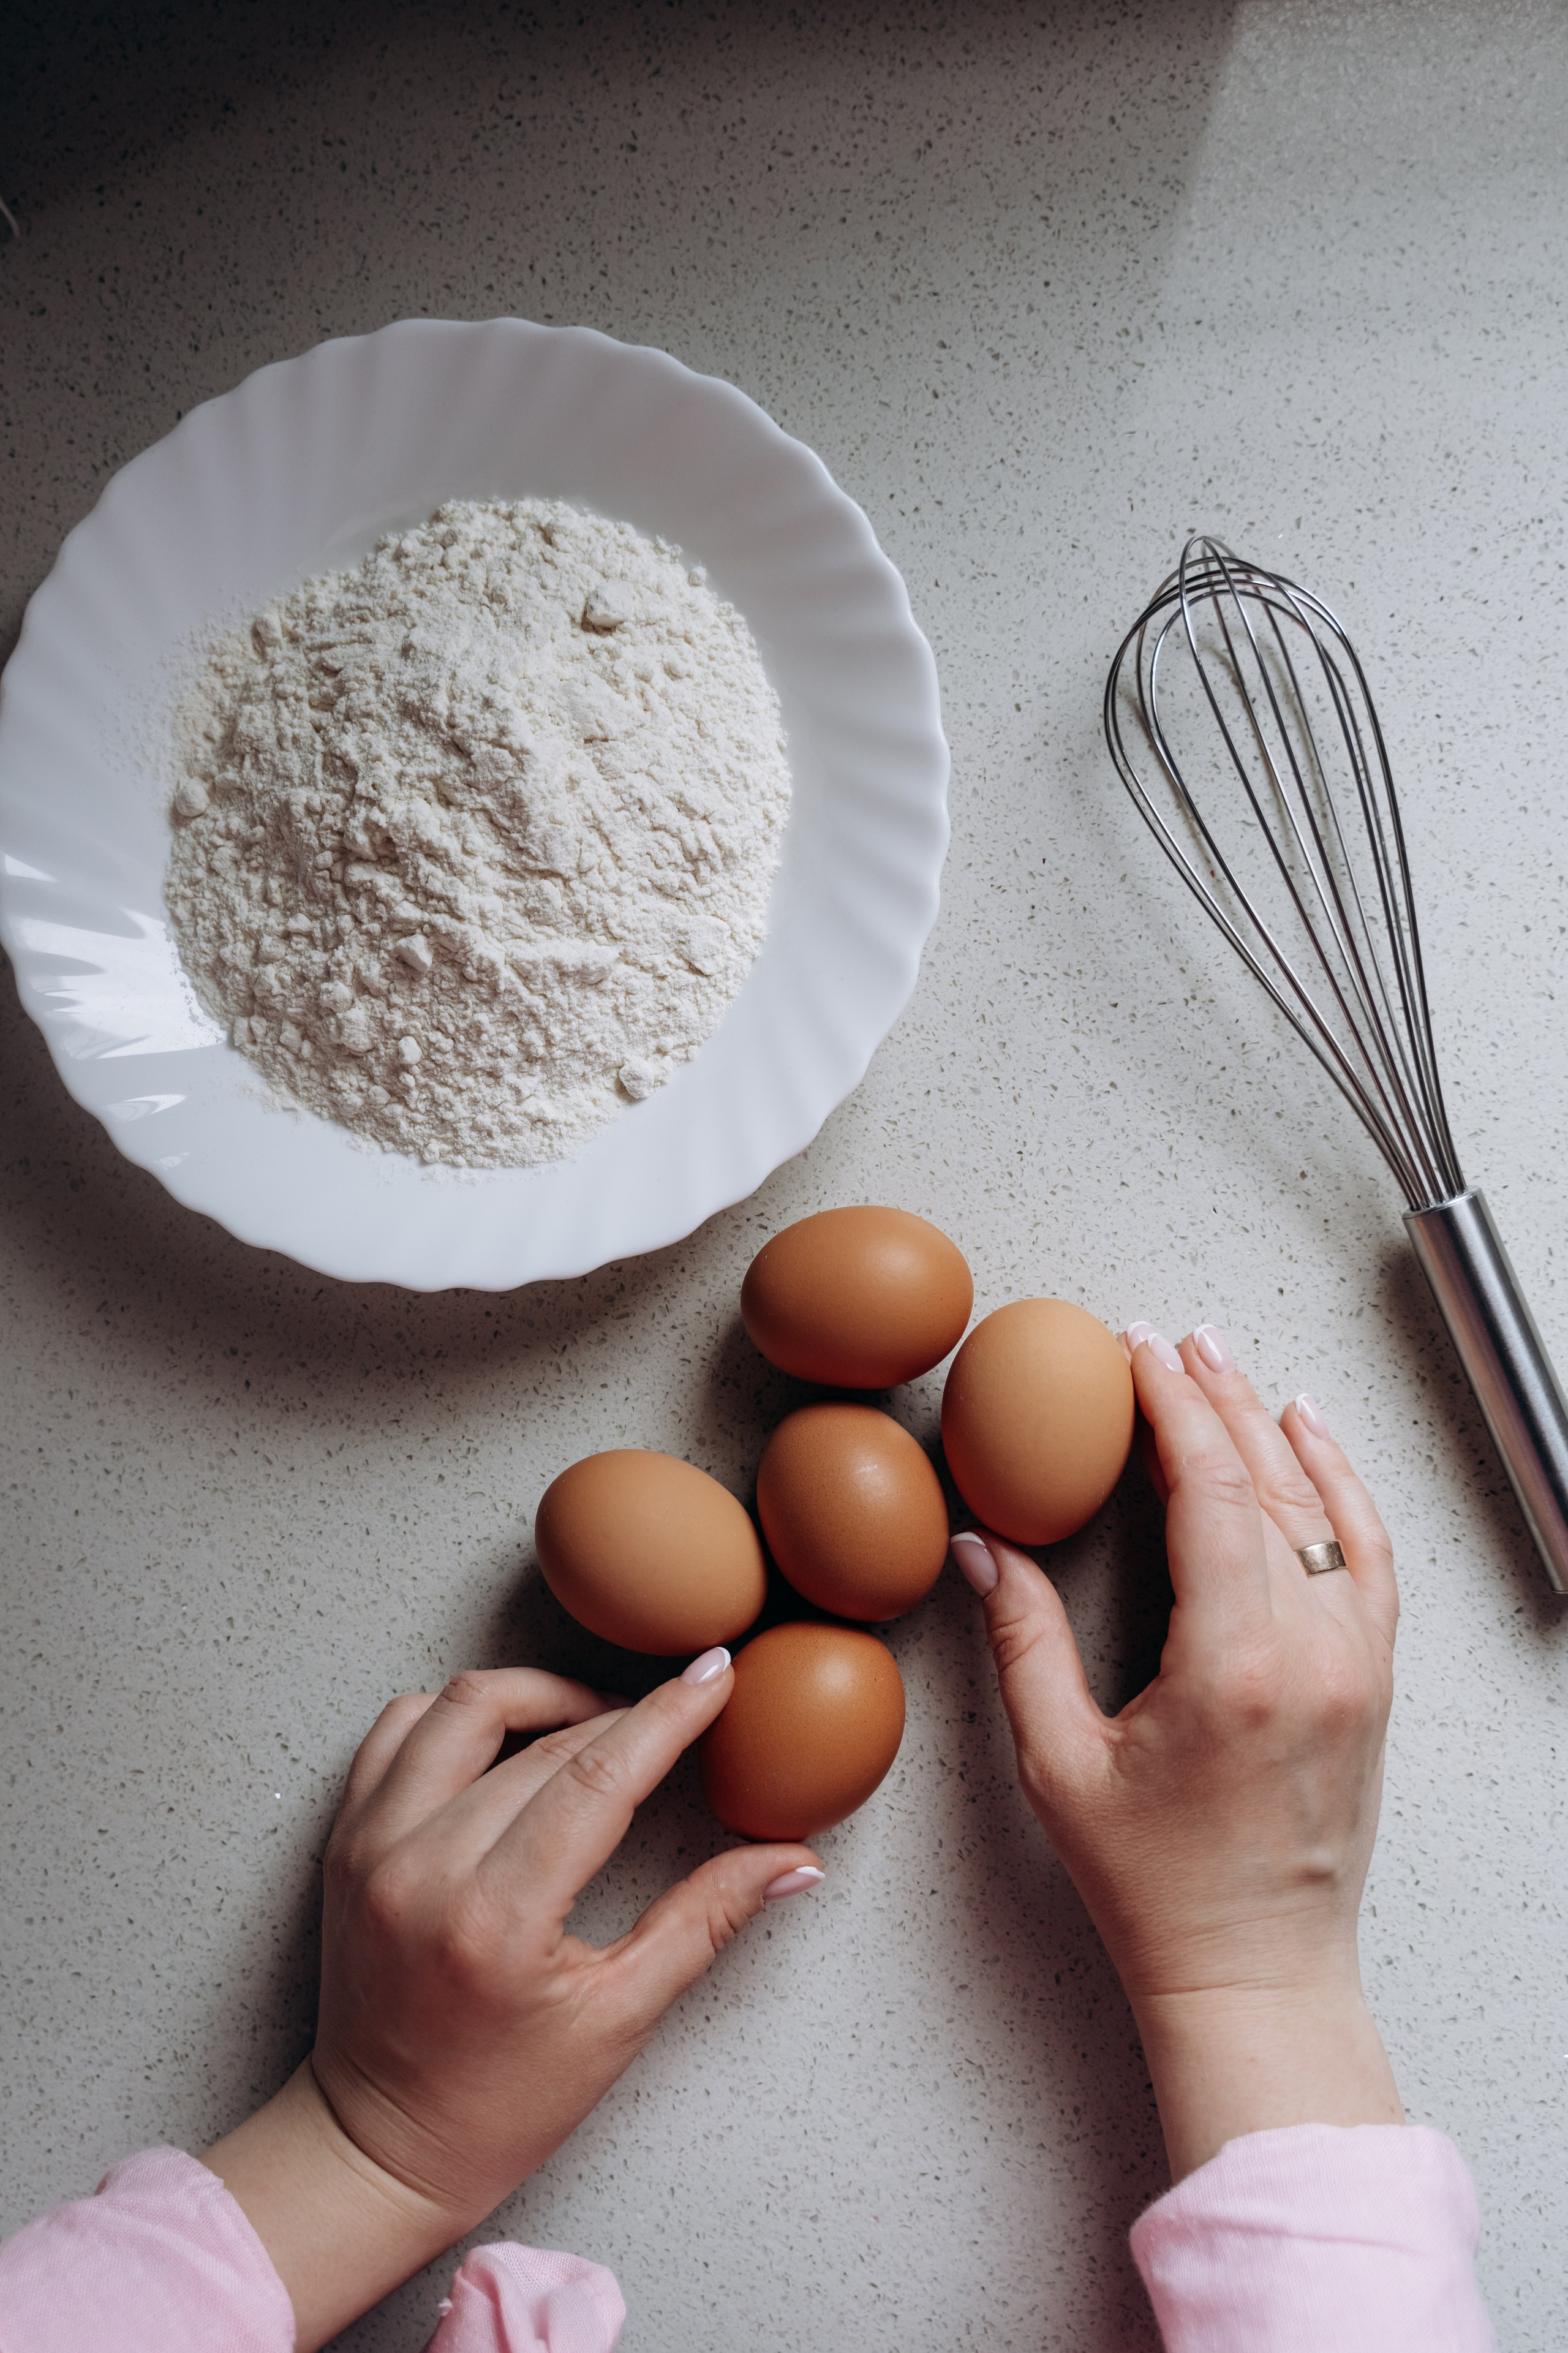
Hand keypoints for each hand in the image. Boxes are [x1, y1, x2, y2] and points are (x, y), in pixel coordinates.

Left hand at [203, 1657, 820, 2347]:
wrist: (378, 2148)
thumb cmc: (498, 2103)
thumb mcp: (620, 2018)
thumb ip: (707, 1921)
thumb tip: (794, 1862)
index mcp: (497, 1920)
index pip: (600, 1776)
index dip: (669, 1715)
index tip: (718, 1675)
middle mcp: (423, 1867)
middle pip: (545, 1744)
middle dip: (623, 1714)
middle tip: (675, 1715)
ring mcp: (373, 1846)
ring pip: (463, 1706)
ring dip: (539, 1694)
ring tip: (591, 1719)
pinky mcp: (346, 1839)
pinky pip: (398, 1728)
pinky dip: (456, 1713)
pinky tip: (506, 1739)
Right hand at [950, 1323, 1401, 2178]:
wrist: (1254, 1972)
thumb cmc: (1155, 1888)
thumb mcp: (1060, 1766)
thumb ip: (1023, 1645)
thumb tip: (983, 1549)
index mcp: (1232, 1667)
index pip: (1209, 1491)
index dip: (1171, 1407)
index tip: (1137, 1352)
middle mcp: (1311, 1653)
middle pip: (1267, 1482)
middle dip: (1214, 1396)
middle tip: (1168, 1339)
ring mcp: (1355, 1665)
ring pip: (1325, 1508)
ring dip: (1275, 1426)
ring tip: (1229, 1364)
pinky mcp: (1372, 1680)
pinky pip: (1371, 1556)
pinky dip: (1343, 1486)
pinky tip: (1312, 1440)